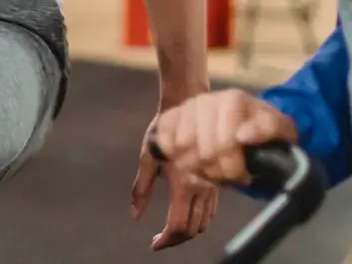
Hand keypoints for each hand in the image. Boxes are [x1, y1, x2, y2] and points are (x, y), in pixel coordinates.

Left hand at [132, 113, 218, 250]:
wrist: (189, 108)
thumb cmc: (164, 130)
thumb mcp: (148, 155)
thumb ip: (141, 187)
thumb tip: (135, 214)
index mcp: (183, 183)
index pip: (178, 225)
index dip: (166, 240)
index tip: (154, 244)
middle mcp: (201, 188)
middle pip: (192, 228)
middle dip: (176, 239)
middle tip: (160, 239)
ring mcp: (212, 185)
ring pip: (204, 221)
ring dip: (188, 231)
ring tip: (172, 230)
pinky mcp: (216, 180)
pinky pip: (211, 210)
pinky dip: (200, 220)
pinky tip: (188, 215)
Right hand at [150, 89, 298, 185]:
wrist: (244, 120)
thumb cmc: (262, 129)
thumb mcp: (279, 129)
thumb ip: (269, 129)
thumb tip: (243, 135)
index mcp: (233, 99)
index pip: (225, 143)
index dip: (232, 167)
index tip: (240, 173)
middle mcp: (207, 100)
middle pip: (204, 151)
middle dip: (216, 170)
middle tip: (225, 173)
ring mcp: (187, 108)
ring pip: (182, 147)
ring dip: (197, 166)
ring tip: (210, 166)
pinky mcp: (172, 117)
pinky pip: (164, 139)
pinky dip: (174, 154)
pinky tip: (189, 158)